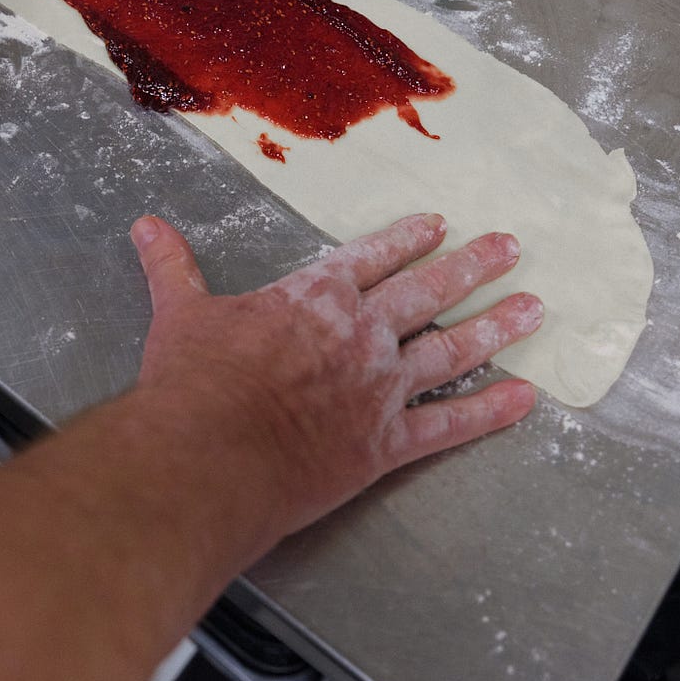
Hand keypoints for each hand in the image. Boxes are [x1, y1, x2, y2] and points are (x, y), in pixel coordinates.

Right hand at [130, 213, 539, 535]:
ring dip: (495, 328)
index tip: (439, 225)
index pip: (371, 256)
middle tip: (510, 248)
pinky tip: (523, 399)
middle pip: (427, 292)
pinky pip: (448, 426)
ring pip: (451, 351)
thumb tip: (146, 226)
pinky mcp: (386, 444)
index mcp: (314, 296)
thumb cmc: (193, 383)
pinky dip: (488, 413)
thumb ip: (172, 267)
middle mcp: (359, 334)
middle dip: (472, 267)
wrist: (209, 455)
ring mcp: (380, 388)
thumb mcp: (180, 313)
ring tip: (533, 309)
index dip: (407, 238)